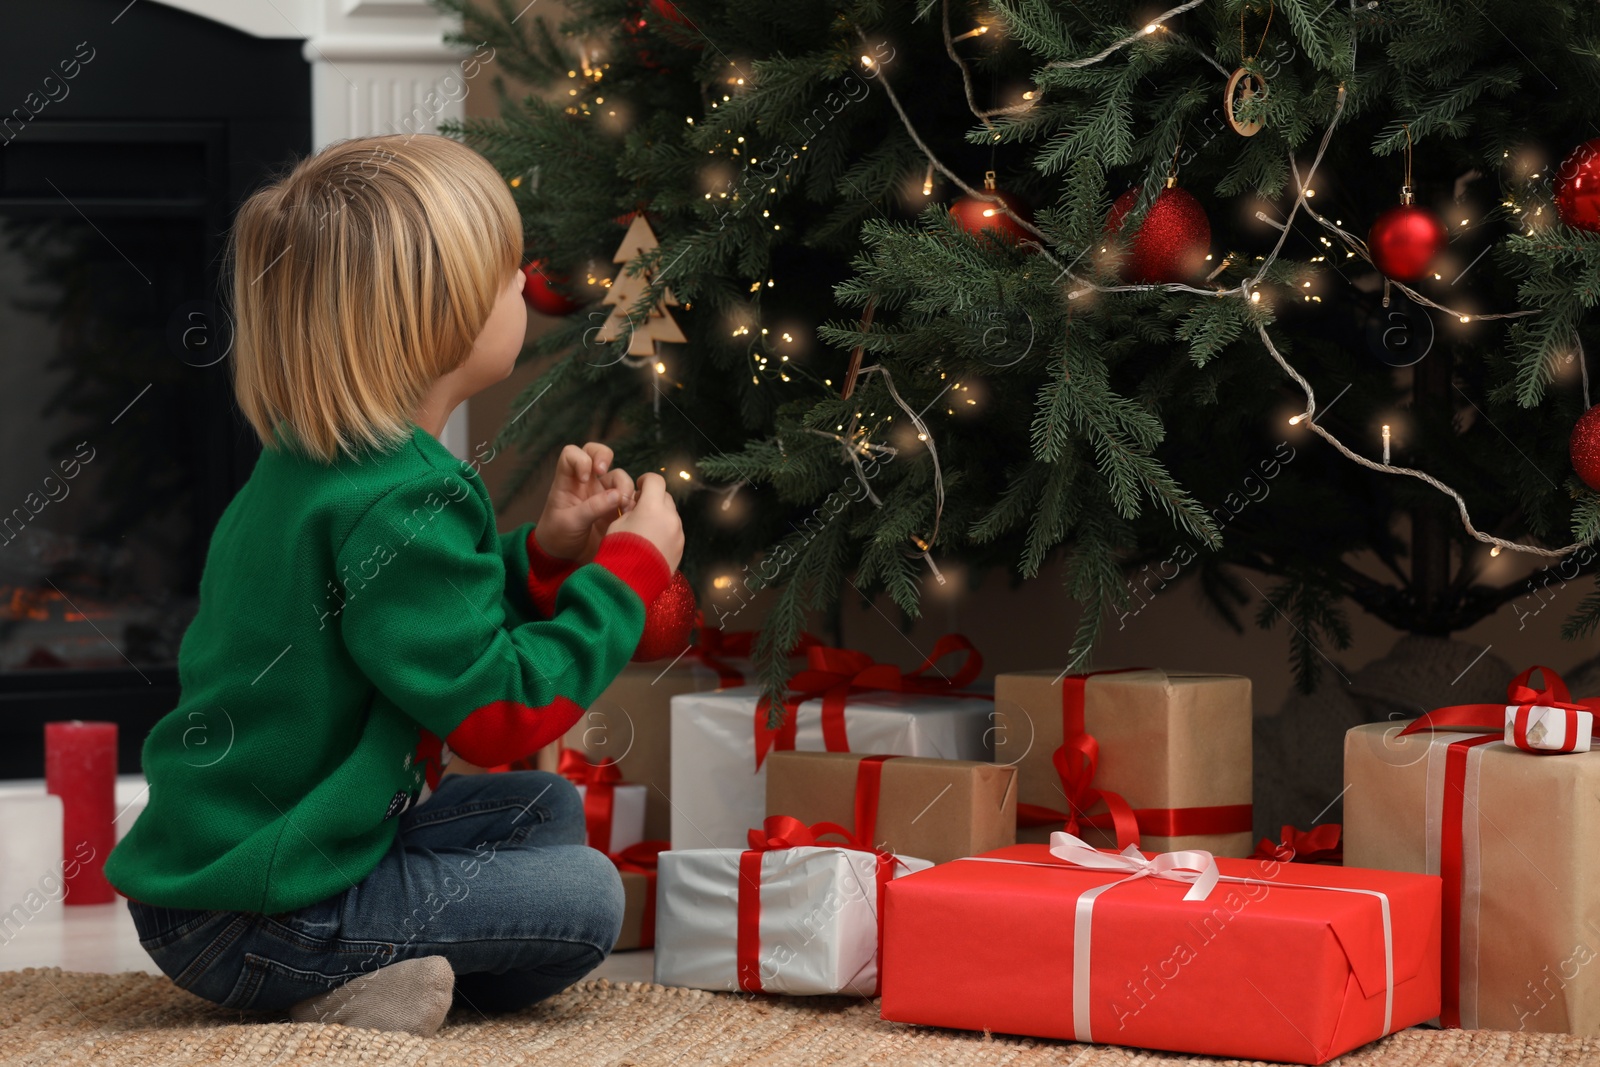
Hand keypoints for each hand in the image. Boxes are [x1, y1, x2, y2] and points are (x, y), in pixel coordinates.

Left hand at [534, 443, 636, 561]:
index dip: (581, 459)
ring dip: (624, 487)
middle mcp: (586, 483)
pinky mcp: (615, 508)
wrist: (565, 560)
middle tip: (605, 474)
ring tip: (624, 507)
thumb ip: (593, 507)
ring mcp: (602, 494)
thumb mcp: (571, 522)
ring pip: (618, 477)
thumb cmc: (558, 537)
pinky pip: (630, 497)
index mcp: (568, 482)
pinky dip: (634, 501)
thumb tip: (618, 495)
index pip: (572, 454)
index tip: (585, 479)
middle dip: (605, 457)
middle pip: (598, 454)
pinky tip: (632, 514)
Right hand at [609, 472, 683, 571]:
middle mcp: (671, 517)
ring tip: (645, 529)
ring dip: (661, 516)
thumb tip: (637, 505)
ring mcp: (678, 534)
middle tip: (639, 509)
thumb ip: (630, 509)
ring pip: (672, 516)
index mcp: (653, 506)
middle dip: (653, 499)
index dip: (646, 480)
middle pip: (665, 497)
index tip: (639, 487)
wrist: (628, 582)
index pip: (656, 480)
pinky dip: (665, 532)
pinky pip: (674, 532)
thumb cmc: (618, 549)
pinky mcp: (681, 549)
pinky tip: (651, 544)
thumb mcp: (617, 523)